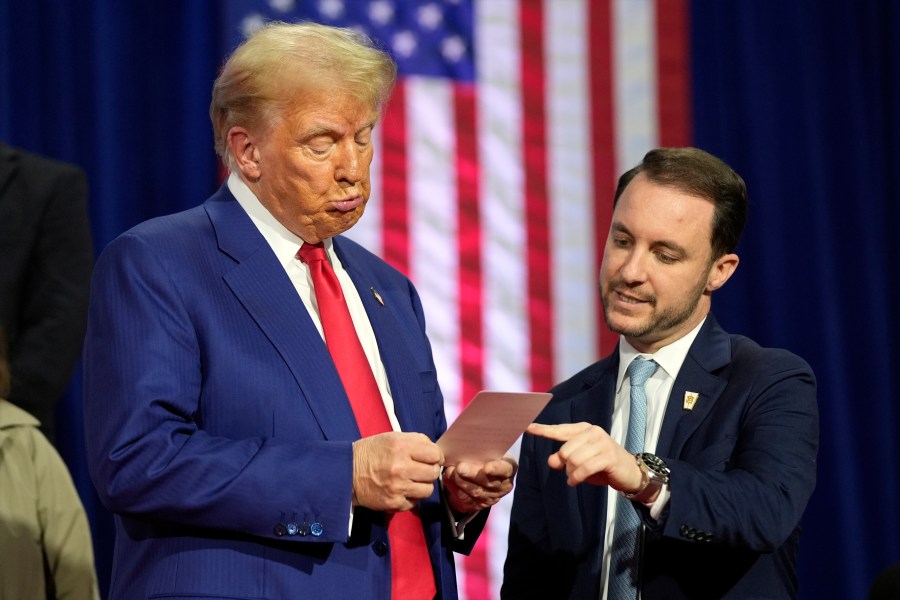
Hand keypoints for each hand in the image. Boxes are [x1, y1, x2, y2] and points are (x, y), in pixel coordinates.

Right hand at [352, 432, 443, 511]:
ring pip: (428, 490)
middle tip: (420, 469)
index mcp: (401, 447)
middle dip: (429, 470)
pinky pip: (415, 502)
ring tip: (411, 480)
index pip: (435, 454)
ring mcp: (397, 487)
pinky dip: (411, 497)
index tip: (430, 458)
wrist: (347, 472)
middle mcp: (400, 467)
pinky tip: (402, 490)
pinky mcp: (393, 503)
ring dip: (422, 485)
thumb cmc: (372, 452)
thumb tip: (436, 452)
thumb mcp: (392, 438)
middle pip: (433, 472)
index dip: (435, 456)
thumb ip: (416, 441)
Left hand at [442, 455, 517, 513]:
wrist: (480, 473)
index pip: (505, 469)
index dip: (496, 469)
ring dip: (461, 482)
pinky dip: (455, 488)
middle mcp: (504, 486)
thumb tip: (467, 447)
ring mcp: (492, 497)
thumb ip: (482, 449)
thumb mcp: (487, 450)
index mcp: (509, 468)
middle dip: (472, 474)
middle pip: (488, 482)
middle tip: (460, 467)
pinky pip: (466, 499)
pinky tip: (448, 479)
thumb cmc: (484, 456)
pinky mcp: (479, 505)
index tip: (486, 468)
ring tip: (450, 472)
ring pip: (476, 492)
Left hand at [526, 422, 642, 492]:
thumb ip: (564, 459)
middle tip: (571, 472)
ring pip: (573, 460)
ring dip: (571, 473)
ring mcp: (602, 442)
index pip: (559, 430)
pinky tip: (575, 482)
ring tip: (575, 477)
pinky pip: (584, 468)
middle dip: (565, 465)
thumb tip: (551, 460)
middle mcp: (592, 432)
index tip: (528, 428)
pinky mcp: (608, 456)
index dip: (543, 430)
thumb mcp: (579, 462)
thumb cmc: (602, 465)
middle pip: (565, 450)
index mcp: (583, 429)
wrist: (630, 472)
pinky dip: (576, 477)